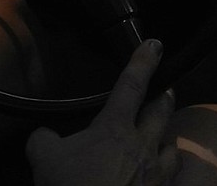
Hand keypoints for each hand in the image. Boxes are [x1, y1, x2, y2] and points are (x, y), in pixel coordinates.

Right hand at [26, 39, 178, 185]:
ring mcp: (157, 177)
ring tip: (164, 136)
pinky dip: (168, 172)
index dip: (143, 62)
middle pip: (162, 113)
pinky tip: (160, 176)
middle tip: (166, 89)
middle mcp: (144, 148)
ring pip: (173, 148)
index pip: (131, 85)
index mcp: (115, 129)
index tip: (154, 44)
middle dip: (165, 96)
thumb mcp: (43, 156)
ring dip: (168, 138)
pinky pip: (172, 179)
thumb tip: (47, 136)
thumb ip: (45, 138)